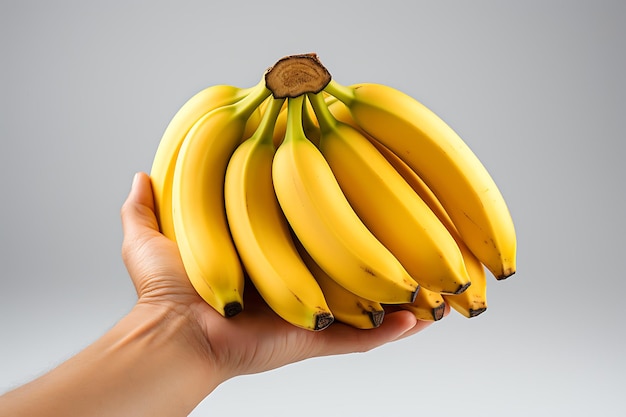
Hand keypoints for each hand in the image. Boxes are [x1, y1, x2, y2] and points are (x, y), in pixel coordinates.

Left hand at [121, 172, 435, 381]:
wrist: (171, 335)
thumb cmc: (161, 293)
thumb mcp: (149, 238)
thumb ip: (145, 206)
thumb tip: (142, 175)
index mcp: (263, 257)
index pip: (303, 227)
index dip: (325, 208)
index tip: (345, 181)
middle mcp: (290, 281)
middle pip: (340, 261)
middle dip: (372, 244)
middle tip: (400, 218)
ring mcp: (305, 310)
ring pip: (361, 299)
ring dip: (395, 286)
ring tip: (428, 268)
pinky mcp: (311, 336)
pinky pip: (359, 337)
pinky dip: (390, 330)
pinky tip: (419, 317)